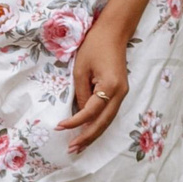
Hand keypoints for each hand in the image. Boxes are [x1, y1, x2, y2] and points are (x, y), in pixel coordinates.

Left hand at [55, 24, 128, 153]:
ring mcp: (123, 93)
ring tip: (79, 146)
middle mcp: (120, 93)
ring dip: (93, 134)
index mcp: (110, 87)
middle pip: (103, 122)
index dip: (75, 122)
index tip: (60, 127)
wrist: (114, 32)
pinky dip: (98, 123)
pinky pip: (109, 112)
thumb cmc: (95, 45)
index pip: (91, 111)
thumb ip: (80, 93)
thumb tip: (80, 112)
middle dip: (87, 137)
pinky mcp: (120, 91)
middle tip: (72, 149)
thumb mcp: (81, 69)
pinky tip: (88, 131)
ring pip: (108, 120)